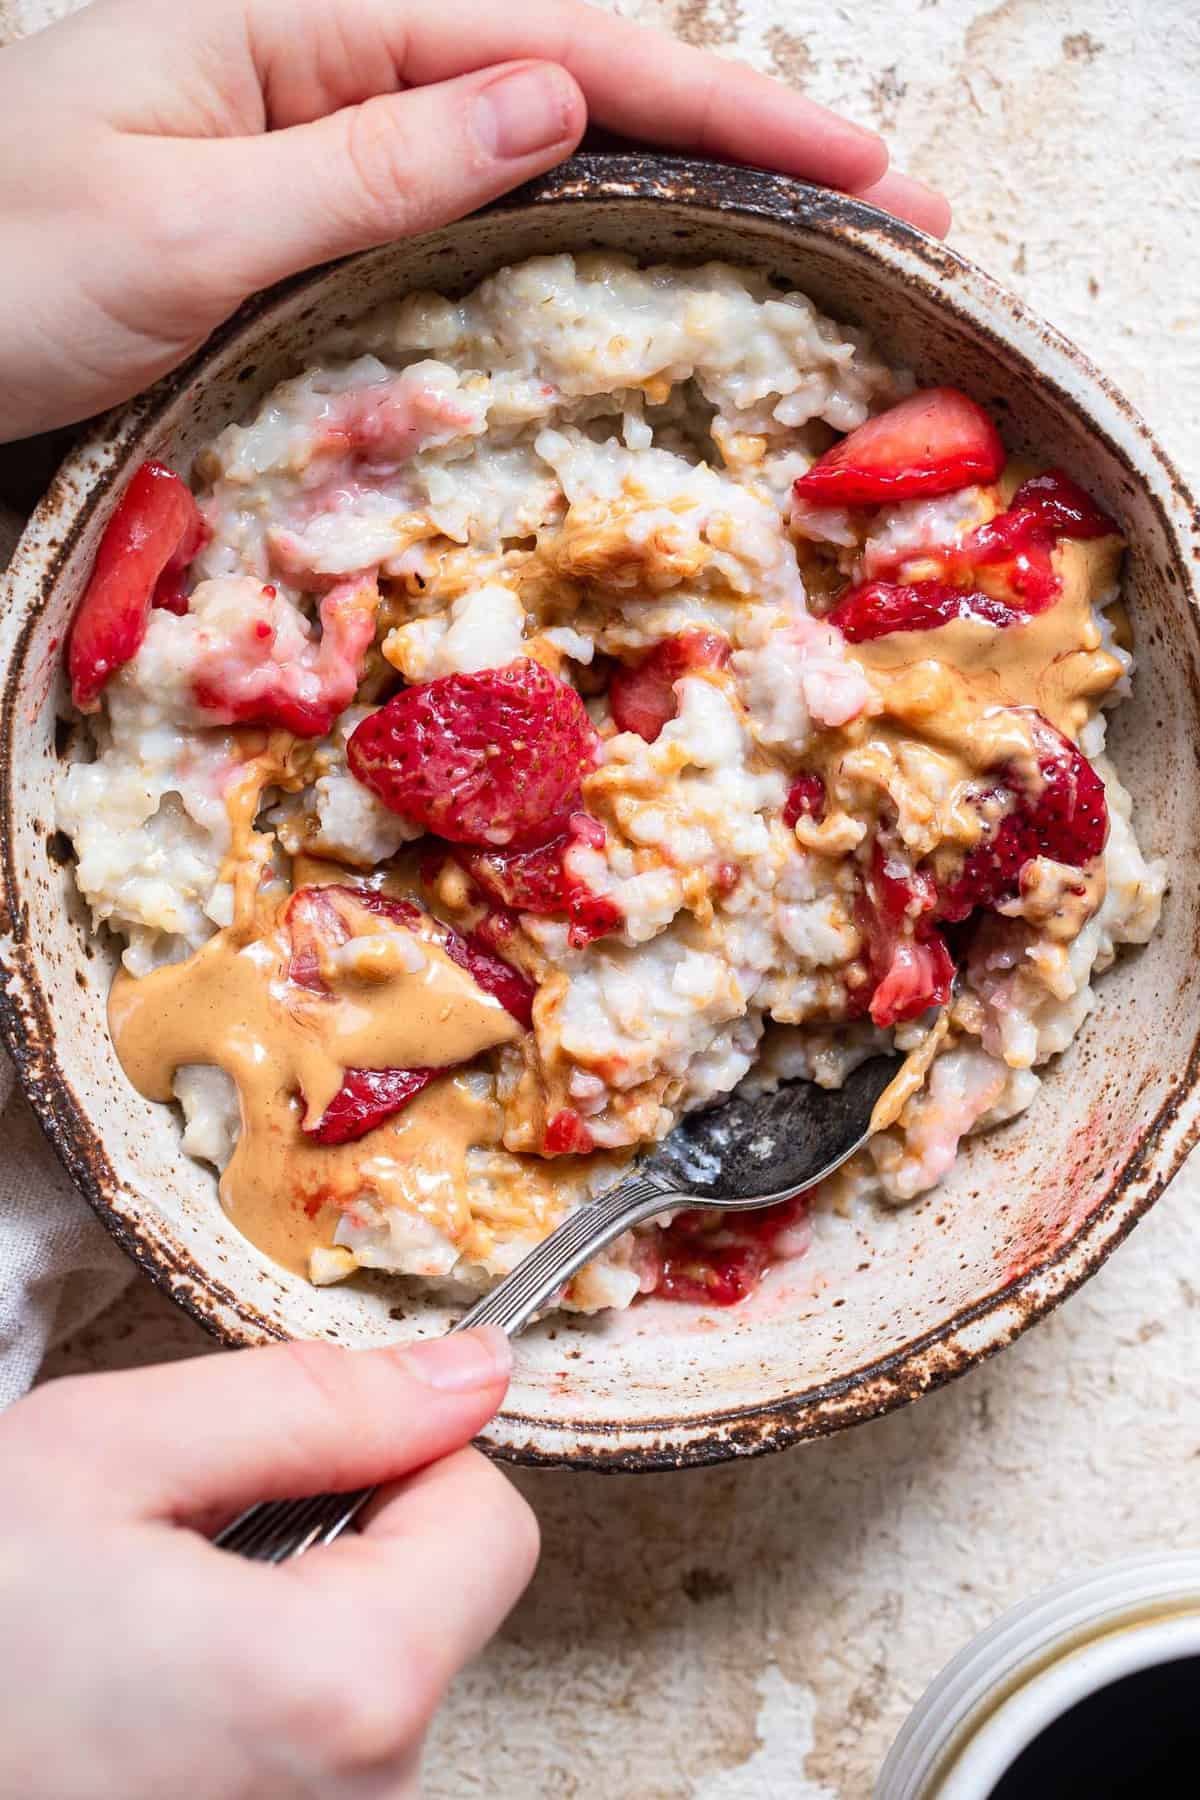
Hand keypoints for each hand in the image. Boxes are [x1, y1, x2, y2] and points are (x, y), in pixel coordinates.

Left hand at [0, 0, 947, 441]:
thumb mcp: (194, 229)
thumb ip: (382, 165)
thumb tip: (561, 103)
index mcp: (299, 19)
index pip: (559, 49)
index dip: (726, 110)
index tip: (863, 169)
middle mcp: (321, 54)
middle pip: (571, 73)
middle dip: (733, 136)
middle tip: (884, 209)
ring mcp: (316, 129)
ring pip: (531, 137)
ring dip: (669, 179)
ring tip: (801, 228)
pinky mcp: (301, 205)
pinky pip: (462, 201)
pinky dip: (565, 224)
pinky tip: (633, 250)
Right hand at [0, 1327, 534, 1799]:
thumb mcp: (104, 1456)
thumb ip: (312, 1404)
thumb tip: (468, 1373)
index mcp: (341, 1692)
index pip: (494, 1522)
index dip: (402, 1457)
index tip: (296, 1458)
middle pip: (438, 1604)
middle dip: (337, 1542)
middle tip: (179, 1551)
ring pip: (374, 1674)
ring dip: (286, 1624)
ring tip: (140, 1634)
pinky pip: (316, 1748)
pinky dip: (256, 1704)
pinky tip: (141, 1704)